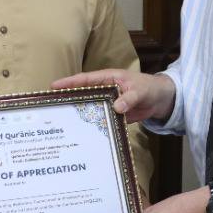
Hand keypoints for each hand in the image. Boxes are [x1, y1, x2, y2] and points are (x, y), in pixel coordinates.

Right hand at [52, 69, 175, 123]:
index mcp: (108, 78)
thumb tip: (117, 107)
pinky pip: (100, 119)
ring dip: (78, 114)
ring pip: (89, 107)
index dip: (69, 83)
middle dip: (67, 99)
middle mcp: (104, 90)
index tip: (53, 86)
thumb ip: (129, 98)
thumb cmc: (149, 88)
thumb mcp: (140, 91)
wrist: (161, 100)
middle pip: (82, 94)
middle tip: (51, 107)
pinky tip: (82, 134)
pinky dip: (92, 125)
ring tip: (61, 123)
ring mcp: (107, 103)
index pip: (85, 80)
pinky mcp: (112, 115)